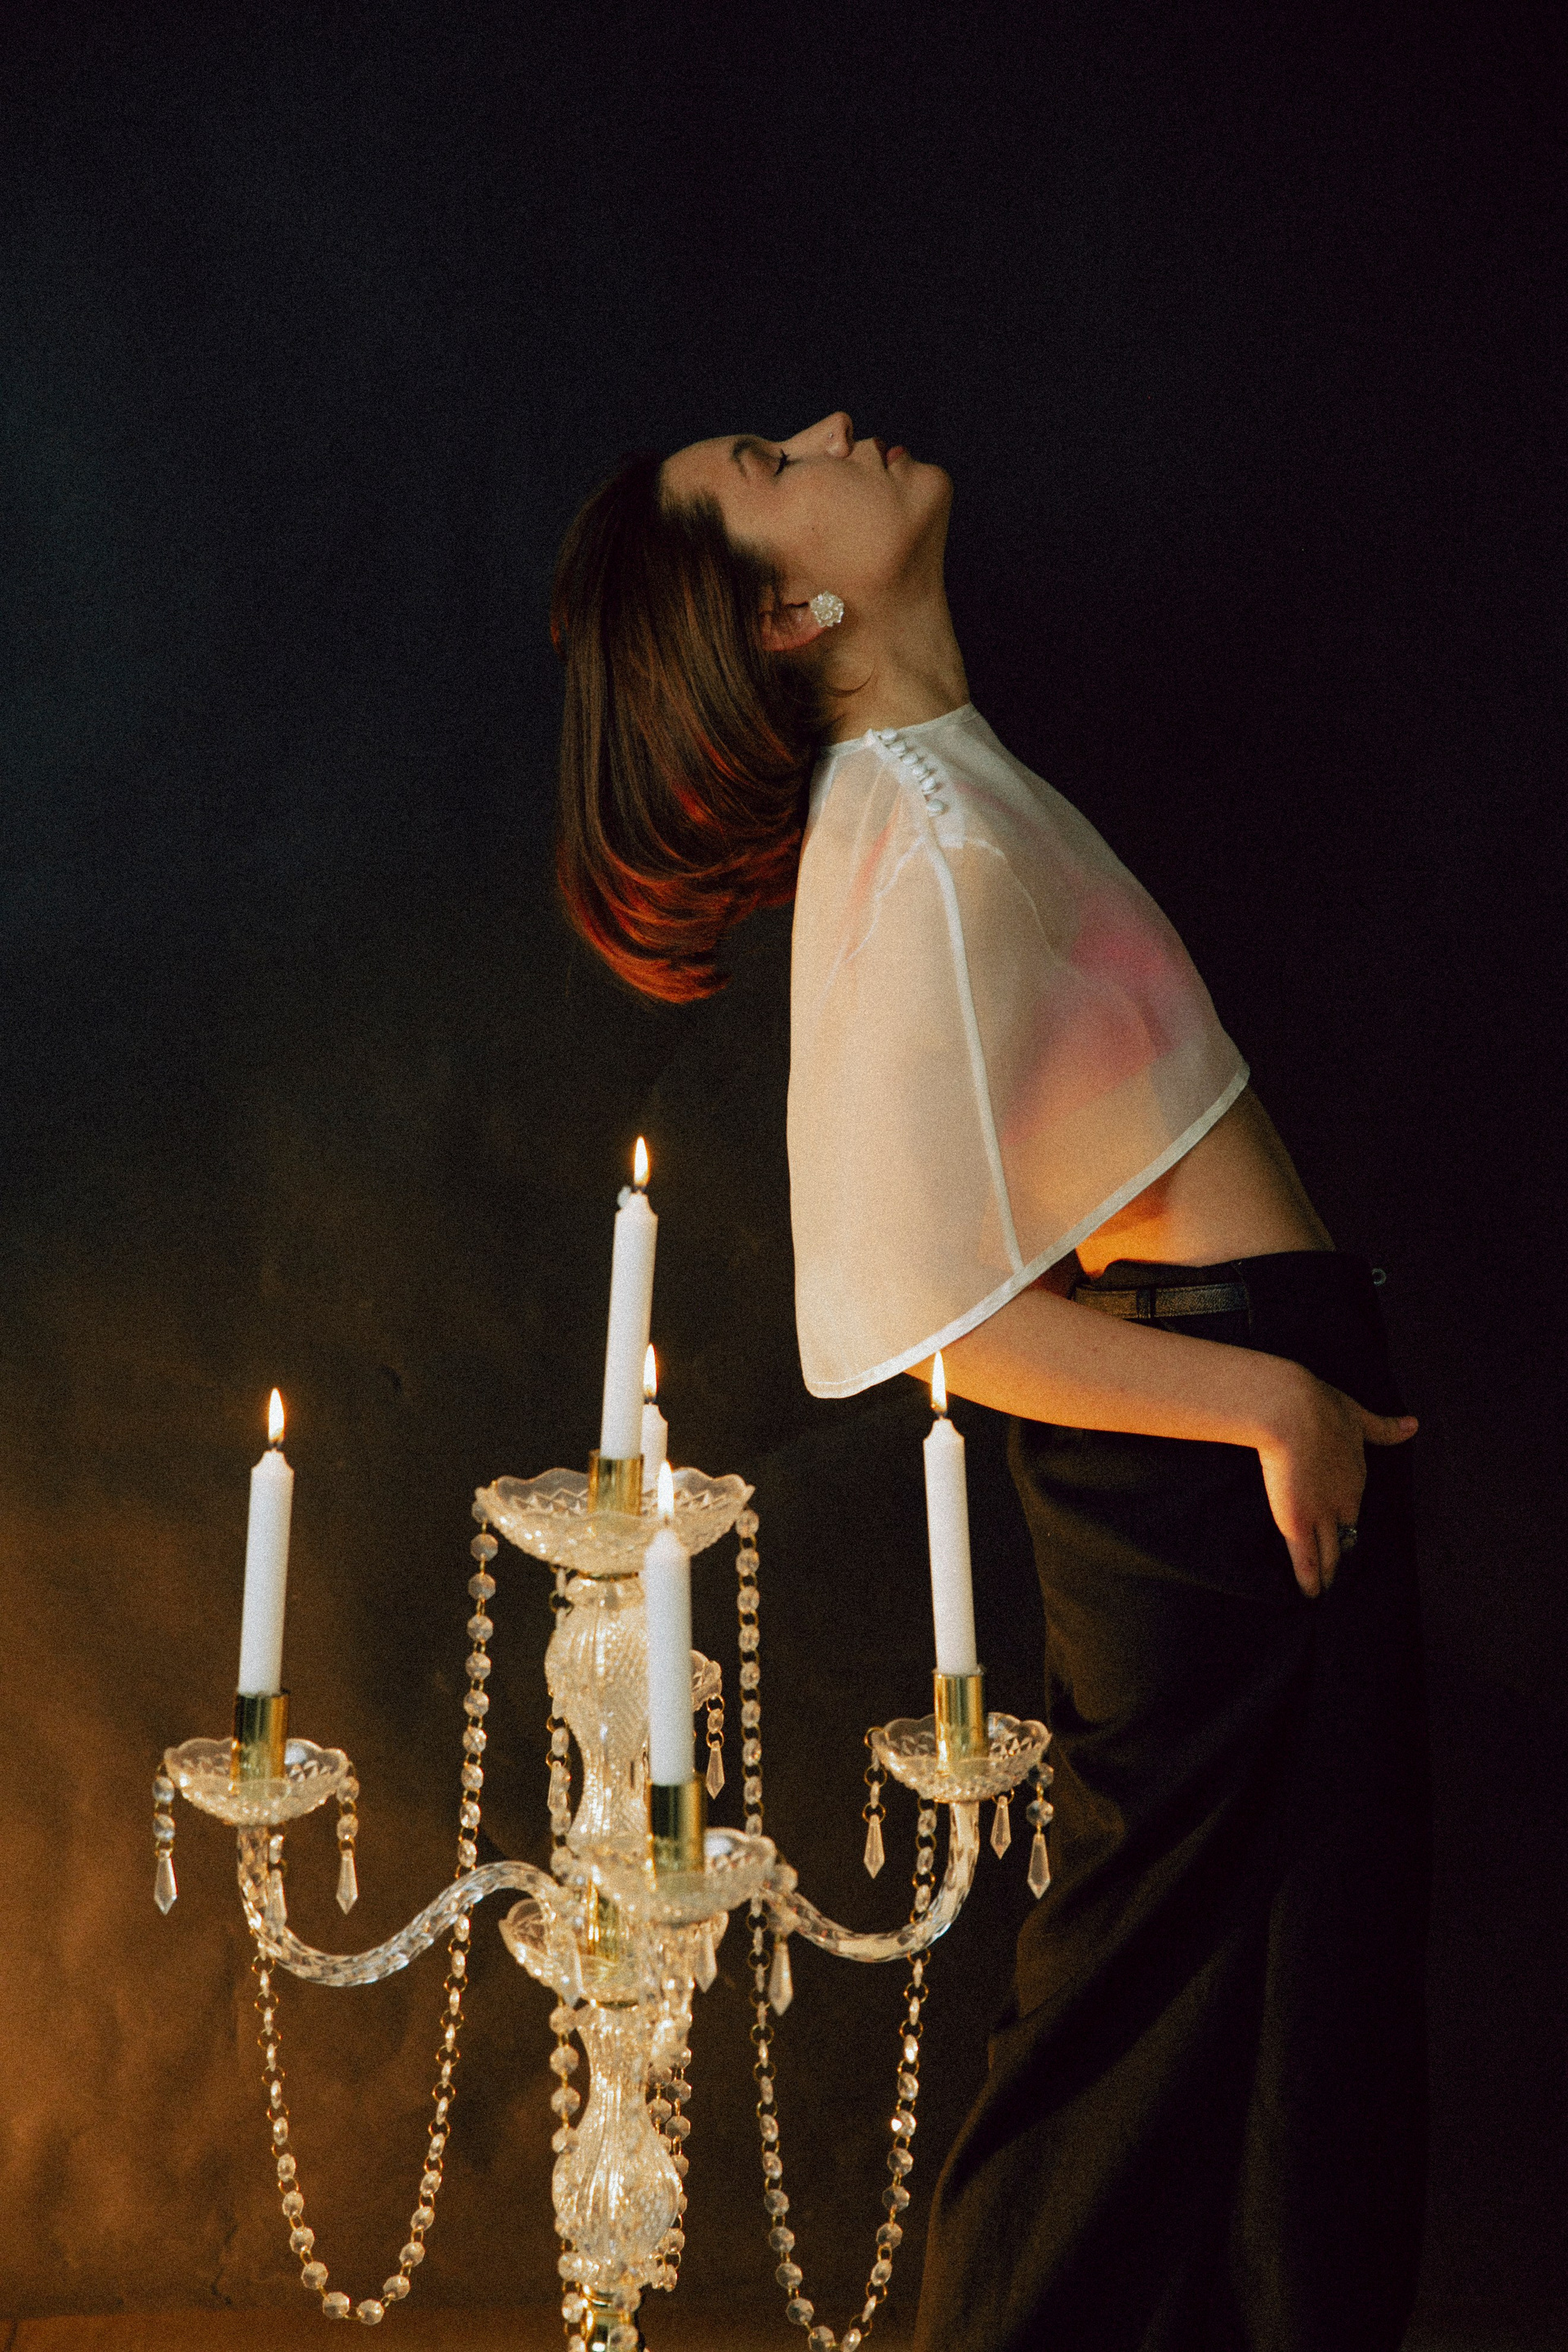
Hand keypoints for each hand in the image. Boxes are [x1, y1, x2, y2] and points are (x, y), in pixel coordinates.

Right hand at [1255, 1365, 1417, 1596]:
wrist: (1292, 1412)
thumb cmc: (1321, 1407)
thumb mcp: (1358, 1416)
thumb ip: (1385, 1428)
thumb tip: (1414, 1425)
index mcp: (1356, 1478)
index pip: (1353, 1509)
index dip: (1347, 1523)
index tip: (1343, 1533)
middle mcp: (1343, 1502)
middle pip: (1346, 1537)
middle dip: (1341, 1556)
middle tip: (1338, 1576)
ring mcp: (1321, 1515)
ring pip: (1329, 1554)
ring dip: (1329, 1574)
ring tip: (1326, 1591)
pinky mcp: (1297, 1522)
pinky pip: (1306, 1559)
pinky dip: (1310, 1579)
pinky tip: (1311, 1594)